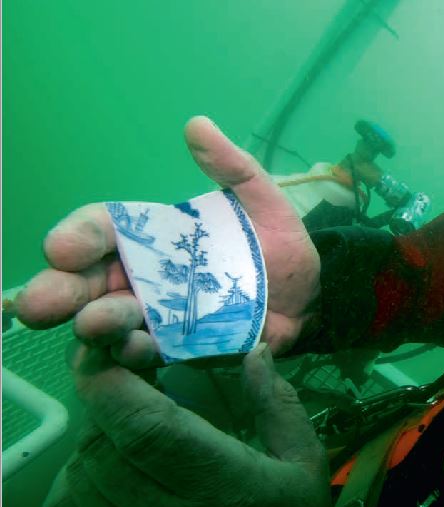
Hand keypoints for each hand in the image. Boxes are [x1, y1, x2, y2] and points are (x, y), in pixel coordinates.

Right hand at [13, 116, 320, 366]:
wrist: (312, 294)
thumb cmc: (278, 244)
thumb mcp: (261, 200)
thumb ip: (231, 167)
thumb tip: (197, 126)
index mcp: (154, 236)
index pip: (104, 230)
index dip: (80, 237)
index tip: (63, 247)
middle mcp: (145, 277)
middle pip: (90, 282)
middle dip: (61, 290)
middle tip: (41, 302)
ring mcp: (160, 316)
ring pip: (112, 321)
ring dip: (98, 325)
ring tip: (94, 324)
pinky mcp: (181, 348)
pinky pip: (150, 354)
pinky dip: (137, 353)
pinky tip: (135, 349)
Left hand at [43, 343, 335, 506]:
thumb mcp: (304, 465)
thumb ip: (277, 406)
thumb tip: (254, 351)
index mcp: (222, 489)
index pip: (143, 426)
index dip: (111, 382)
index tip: (111, 355)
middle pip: (101, 442)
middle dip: (109, 406)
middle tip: (135, 396)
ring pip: (79, 473)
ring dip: (97, 443)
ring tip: (133, 442)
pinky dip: (78, 483)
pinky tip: (112, 480)